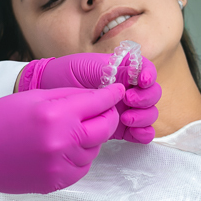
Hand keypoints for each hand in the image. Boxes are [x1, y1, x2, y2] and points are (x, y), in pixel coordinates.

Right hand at [0, 85, 123, 196]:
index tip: (118, 90)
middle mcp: (62, 142)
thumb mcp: (34, 97)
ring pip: (94, 149)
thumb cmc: (0, 120)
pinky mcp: (57, 183)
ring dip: (90, 137)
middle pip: (104, 128)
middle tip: (102, 109)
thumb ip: (69, 96)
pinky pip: (82, 167)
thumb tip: (97, 96)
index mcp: (55, 115)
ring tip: (70, 129)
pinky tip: (62, 147)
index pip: (98, 103)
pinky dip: (79, 156)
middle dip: (107, 116)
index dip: (111, 96)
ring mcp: (60, 166)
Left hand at [18, 53, 160, 143]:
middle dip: (145, 98)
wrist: (49, 92)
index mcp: (123, 70)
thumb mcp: (90, 67)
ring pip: (149, 114)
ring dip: (144, 116)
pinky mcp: (121, 127)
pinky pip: (141, 133)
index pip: (146, 70)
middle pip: (152, 94)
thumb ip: (113, 71)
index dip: (149, 75)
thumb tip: (134, 75)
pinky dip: (143, 133)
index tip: (142, 80)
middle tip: (129, 100)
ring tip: (126, 118)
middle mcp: (128, 89)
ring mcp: (126, 108)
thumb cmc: (68, 73)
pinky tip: (133, 132)